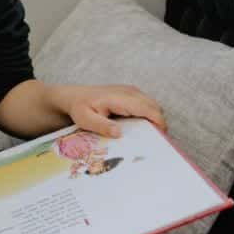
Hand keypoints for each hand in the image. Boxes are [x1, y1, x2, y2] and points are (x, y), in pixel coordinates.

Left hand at [49, 84, 166, 137]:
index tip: (161, 139)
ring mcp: (131, 91)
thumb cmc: (78, 108)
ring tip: (148, 137)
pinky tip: (140, 128)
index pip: (148, 109)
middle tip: (155, 142)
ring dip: (154, 119)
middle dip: (159, 123)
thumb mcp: (84, 119)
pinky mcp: (130, 93)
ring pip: (152, 105)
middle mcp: (129, 91)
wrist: (72, 96)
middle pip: (155, 107)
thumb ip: (101, 126)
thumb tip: (118, 133)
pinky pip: (146, 104)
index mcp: (120, 98)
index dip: (159, 123)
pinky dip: (148, 115)